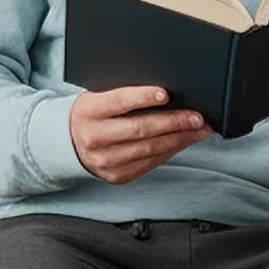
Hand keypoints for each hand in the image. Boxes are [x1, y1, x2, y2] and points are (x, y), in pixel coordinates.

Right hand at [68, 84, 211, 182]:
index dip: (143, 97)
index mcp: (89, 112)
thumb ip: (123, 94)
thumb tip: (165, 92)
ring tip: (199, 129)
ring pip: (150, 149)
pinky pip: (150, 163)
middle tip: (197, 116)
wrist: (69, 143)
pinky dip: (171, 151)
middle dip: (173, 122)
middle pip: (140, 129)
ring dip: (180, 139)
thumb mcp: (97, 98)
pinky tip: (184, 141)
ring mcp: (105, 161)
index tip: (166, 93)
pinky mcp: (117, 176)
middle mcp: (95, 138)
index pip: (118, 102)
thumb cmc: (92, 113)